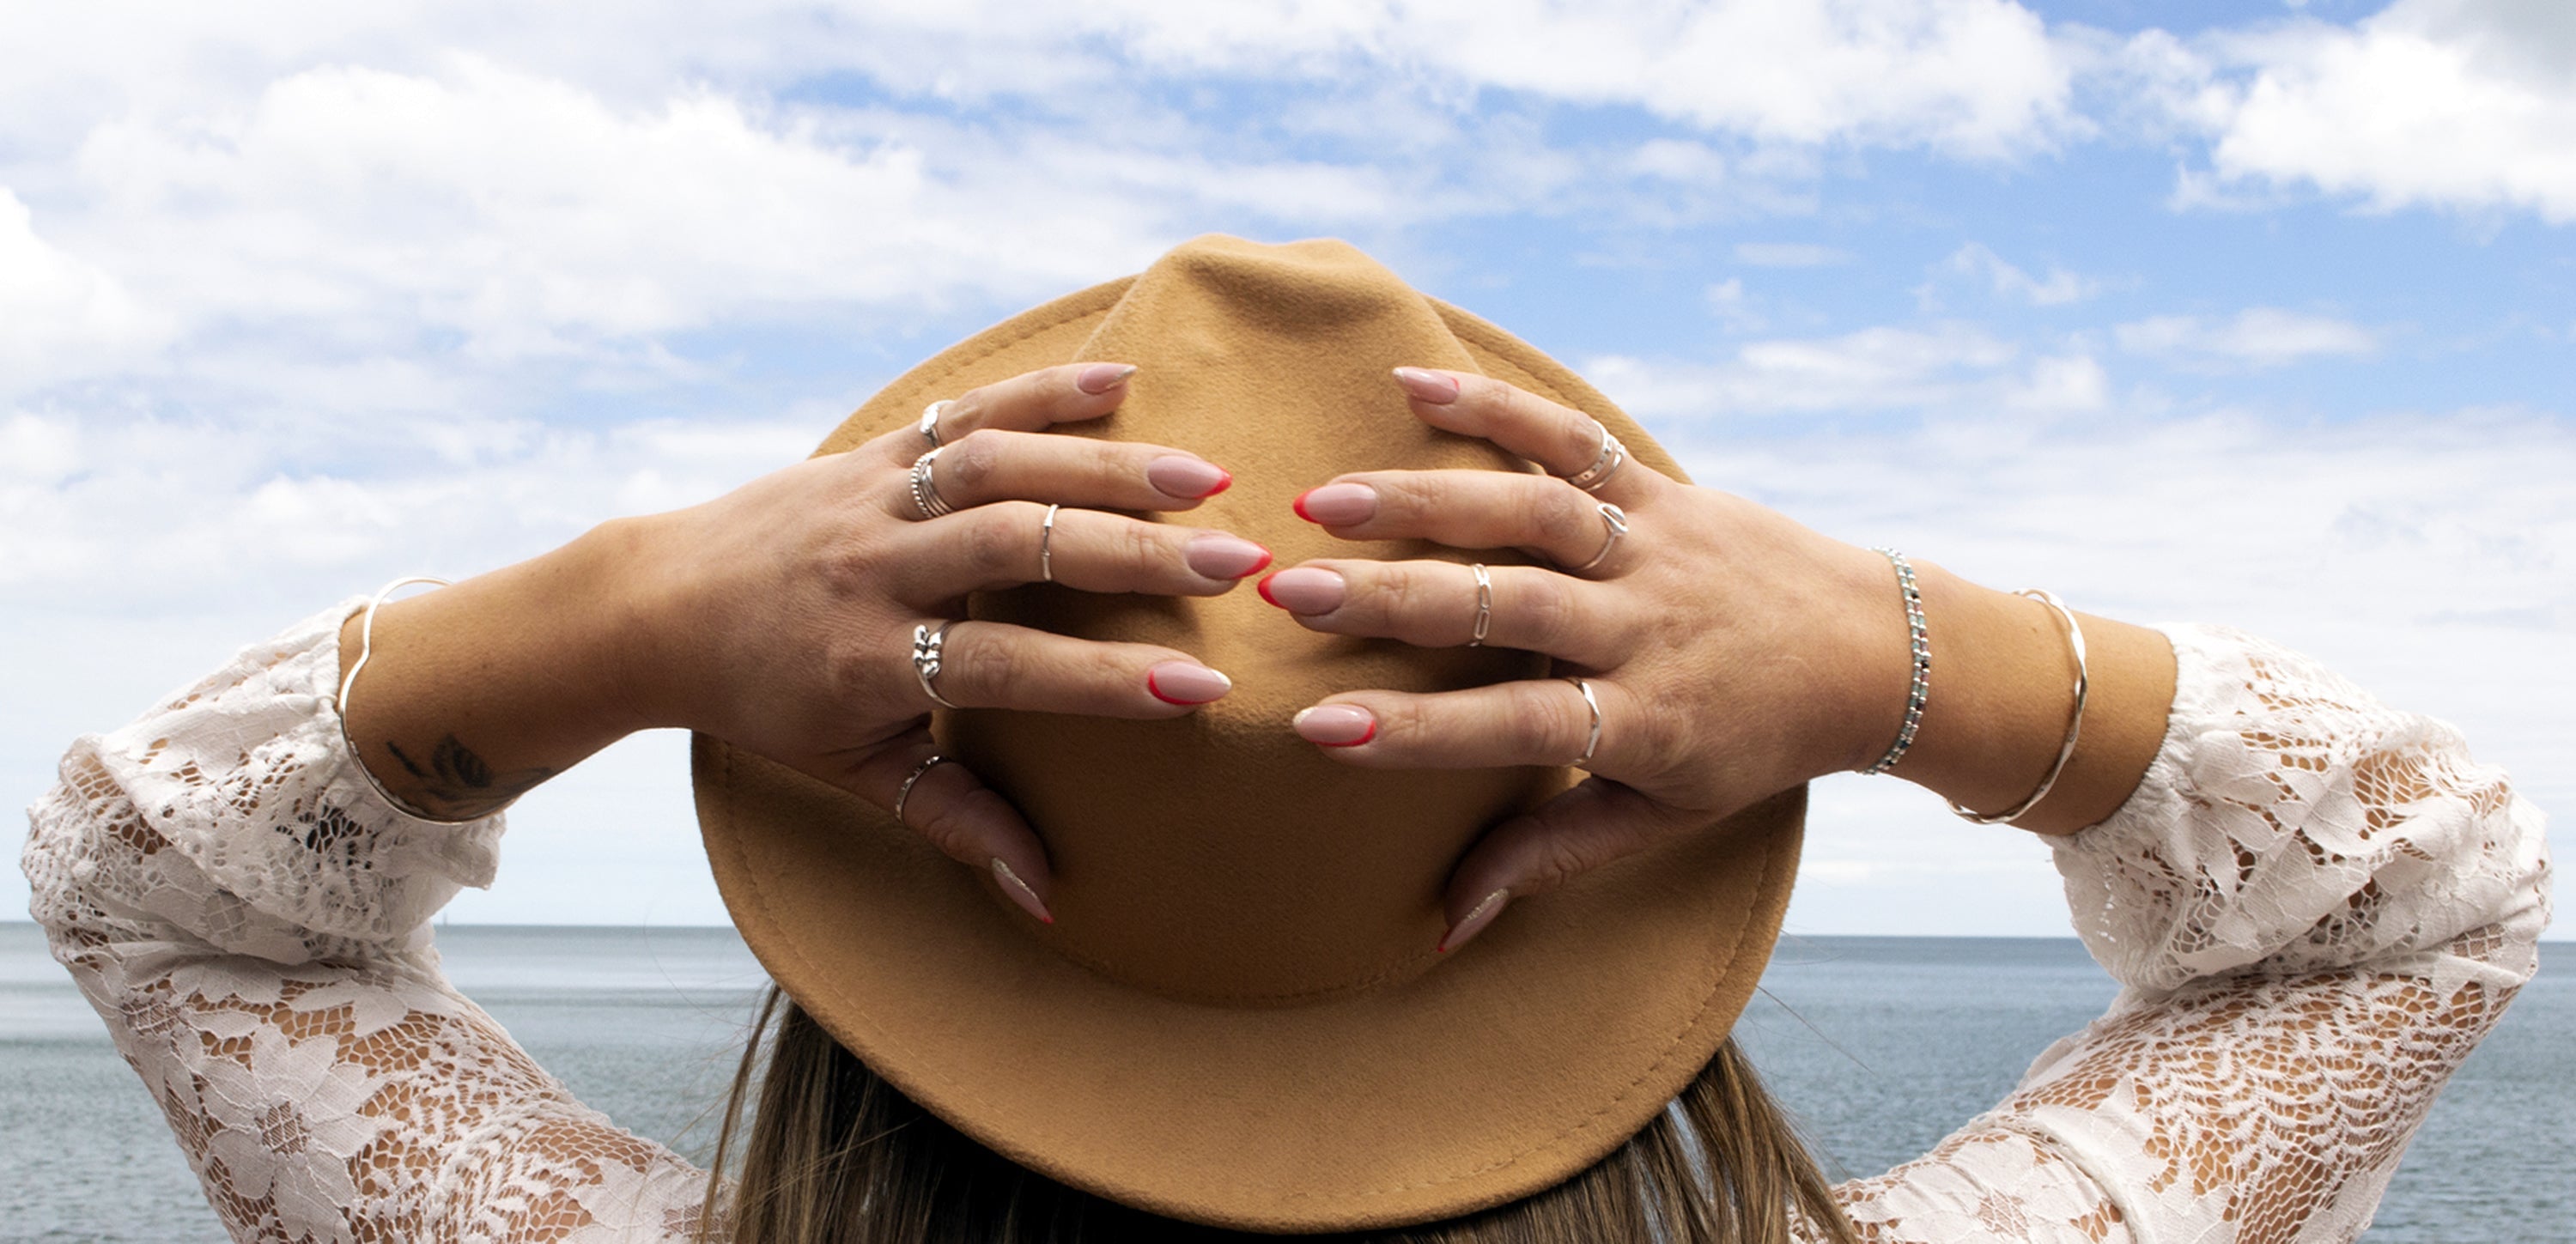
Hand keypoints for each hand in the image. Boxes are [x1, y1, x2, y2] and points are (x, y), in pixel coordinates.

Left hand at [620, 362, 1273, 919]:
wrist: (655, 605)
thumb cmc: (767, 702)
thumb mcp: (854, 771)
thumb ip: (957, 822)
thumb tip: (1046, 893)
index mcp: (868, 660)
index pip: (1005, 666)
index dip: (1105, 680)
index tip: (1201, 688)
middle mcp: (871, 567)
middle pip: (1015, 547)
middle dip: (1134, 554)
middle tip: (1237, 565)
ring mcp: (872, 497)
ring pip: (997, 465)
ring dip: (1108, 465)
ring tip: (1209, 478)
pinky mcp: (873, 447)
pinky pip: (963, 409)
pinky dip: (1044, 391)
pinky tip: (1125, 379)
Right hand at [1259, 367, 1910, 949]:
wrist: (1874, 653)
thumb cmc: (1751, 745)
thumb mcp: (1661, 817)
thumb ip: (1549, 855)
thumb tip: (1446, 919)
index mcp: (1644, 721)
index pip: (1517, 727)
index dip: (1416, 732)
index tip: (1318, 731)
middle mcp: (1646, 626)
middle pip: (1509, 606)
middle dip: (1392, 599)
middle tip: (1291, 594)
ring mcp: (1653, 547)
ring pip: (1531, 512)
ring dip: (1423, 497)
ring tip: (1322, 499)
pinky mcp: (1661, 488)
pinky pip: (1576, 439)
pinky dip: (1498, 408)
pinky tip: (1412, 385)